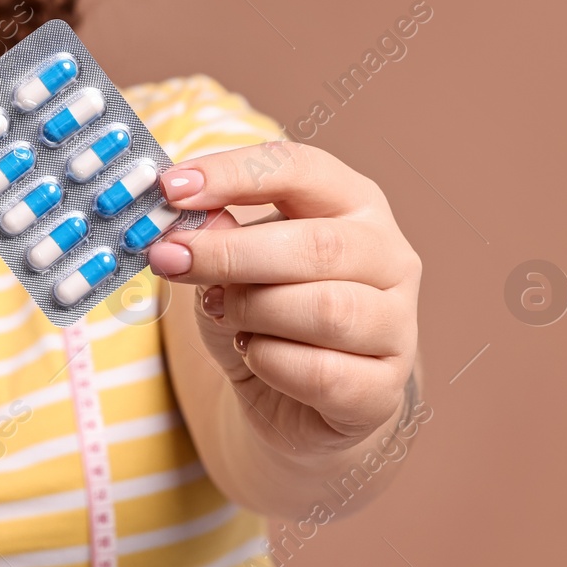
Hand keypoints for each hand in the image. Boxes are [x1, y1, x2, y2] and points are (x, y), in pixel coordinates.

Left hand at [147, 141, 420, 457]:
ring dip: (254, 311)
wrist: (290, 397)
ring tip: (222, 313)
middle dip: (231, 253)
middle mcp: (389, 256)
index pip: (302, 169)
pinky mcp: (384, 389)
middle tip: (170, 259)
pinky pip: (324, 374)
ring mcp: (397, 324)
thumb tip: (185, 226)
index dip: (234, 174)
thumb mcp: (228, 263)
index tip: (171, 188)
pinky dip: (271, 364)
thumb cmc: (263, 310)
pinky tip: (254, 355)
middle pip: (317, 245)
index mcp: (353, 202)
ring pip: (327, 310)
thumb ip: (214, 237)